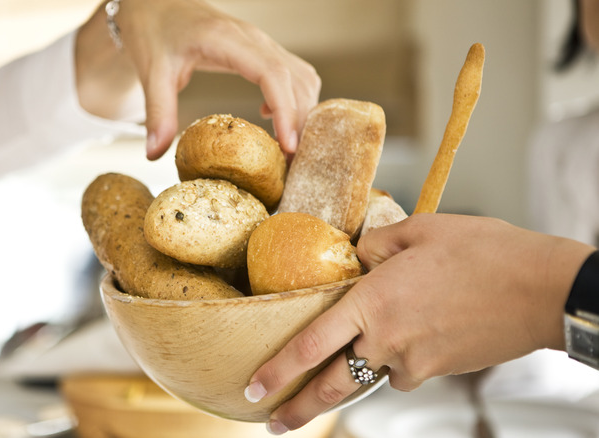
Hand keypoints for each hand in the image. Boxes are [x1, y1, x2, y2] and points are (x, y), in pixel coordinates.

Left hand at [75, 0, 320, 159]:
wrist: (156, 4)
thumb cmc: (154, 31)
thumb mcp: (152, 72)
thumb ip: (158, 112)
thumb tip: (153, 155)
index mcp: (228, 40)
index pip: (272, 74)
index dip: (286, 111)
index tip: (288, 146)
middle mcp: (253, 39)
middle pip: (295, 79)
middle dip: (300, 121)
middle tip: (292, 161)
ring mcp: (260, 42)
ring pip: (300, 76)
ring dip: (302, 111)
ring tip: (288, 148)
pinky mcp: (260, 49)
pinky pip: (292, 73)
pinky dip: (294, 99)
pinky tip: (271, 118)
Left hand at [246, 214, 595, 433]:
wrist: (542, 289)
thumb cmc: (482, 251)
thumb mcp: (420, 230)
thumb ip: (376, 245)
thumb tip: (357, 256)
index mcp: (372, 301)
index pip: (309, 344)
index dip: (277, 370)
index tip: (253, 387)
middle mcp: (386, 339)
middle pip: (330, 385)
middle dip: (297, 409)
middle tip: (273, 423)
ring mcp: (413, 361)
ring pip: (369, 376)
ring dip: (348, 382)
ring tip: (329, 389)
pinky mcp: (438, 372)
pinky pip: (403, 372)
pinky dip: (397, 361)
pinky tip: (413, 338)